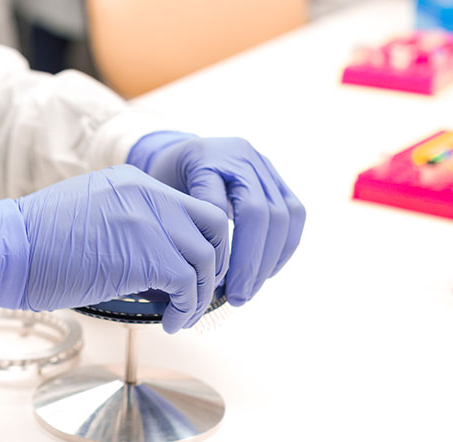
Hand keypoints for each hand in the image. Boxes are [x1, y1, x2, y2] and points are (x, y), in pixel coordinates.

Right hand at [0, 165, 229, 333]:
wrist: (7, 247)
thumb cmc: (34, 242)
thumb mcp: (90, 212)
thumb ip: (125, 222)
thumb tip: (151, 256)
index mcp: (133, 181)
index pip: (191, 206)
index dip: (201, 242)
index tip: (193, 271)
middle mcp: (147, 193)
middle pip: (213, 224)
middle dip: (214, 263)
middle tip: (199, 291)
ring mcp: (147, 221)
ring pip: (206, 257)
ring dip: (201, 293)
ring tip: (183, 315)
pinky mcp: (144, 254)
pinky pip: (188, 283)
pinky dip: (186, 307)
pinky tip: (171, 321)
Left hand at [128, 133, 305, 306]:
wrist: (183, 154)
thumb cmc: (165, 182)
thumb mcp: (157, 197)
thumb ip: (173, 225)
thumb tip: (183, 279)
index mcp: (205, 158)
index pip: (218, 207)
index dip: (219, 250)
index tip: (211, 285)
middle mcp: (240, 156)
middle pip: (258, 212)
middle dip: (251, 262)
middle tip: (238, 298)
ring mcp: (263, 164)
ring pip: (283, 215)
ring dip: (270, 260)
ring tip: (250, 290)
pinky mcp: (278, 178)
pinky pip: (295, 213)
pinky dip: (284, 247)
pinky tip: (266, 273)